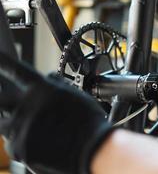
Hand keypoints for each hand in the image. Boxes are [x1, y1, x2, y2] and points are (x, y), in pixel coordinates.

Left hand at [0, 53, 111, 173]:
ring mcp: (21, 127)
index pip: (17, 70)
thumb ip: (59, 84)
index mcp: (42, 88)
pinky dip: (23, 143)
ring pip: (5, 125)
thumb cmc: (89, 121)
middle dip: (3, 101)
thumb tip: (50, 76)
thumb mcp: (77, 95)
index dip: (3, 62)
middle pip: (1, 100)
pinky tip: (40, 143)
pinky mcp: (21, 148)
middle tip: (10, 106)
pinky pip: (13, 144)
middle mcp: (27, 105)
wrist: (94, 148)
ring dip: (15, 125)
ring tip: (36, 130)